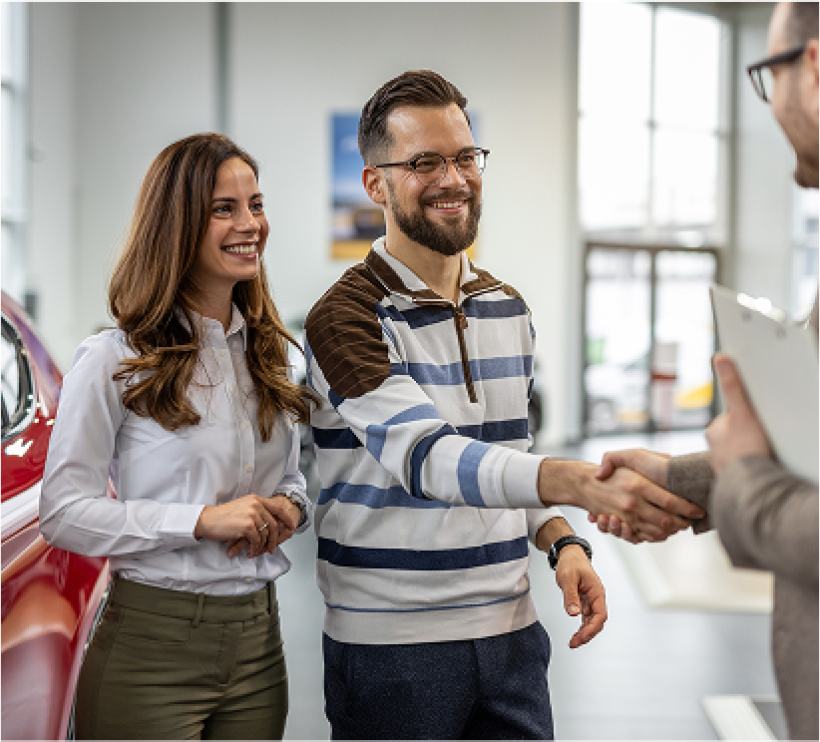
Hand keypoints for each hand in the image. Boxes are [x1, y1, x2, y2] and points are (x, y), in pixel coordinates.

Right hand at [225, 494, 301, 557]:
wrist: (207, 520)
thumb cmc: (222, 516)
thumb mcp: (242, 507)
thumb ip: (256, 510)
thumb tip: (269, 523)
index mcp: (256, 499)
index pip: (278, 507)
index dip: (286, 518)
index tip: (291, 526)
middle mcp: (256, 504)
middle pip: (273, 524)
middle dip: (274, 539)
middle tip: (272, 548)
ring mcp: (252, 515)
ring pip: (266, 534)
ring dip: (262, 546)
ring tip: (257, 551)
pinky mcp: (247, 526)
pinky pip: (257, 540)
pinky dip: (255, 548)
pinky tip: (250, 552)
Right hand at [538, 459, 702, 541]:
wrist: (583, 483)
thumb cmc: (611, 470)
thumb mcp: (628, 456)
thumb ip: (650, 457)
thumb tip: (669, 462)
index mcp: (639, 484)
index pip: (671, 501)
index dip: (688, 508)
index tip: (699, 510)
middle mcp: (633, 503)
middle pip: (667, 521)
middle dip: (682, 524)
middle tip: (690, 520)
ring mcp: (626, 517)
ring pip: (656, 532)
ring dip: (670, 532)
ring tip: (678, 526)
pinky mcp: (621, 526)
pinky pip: (642, 537)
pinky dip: (654, 537)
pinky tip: (661, 531)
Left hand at [554, 545, 606, 648]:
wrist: (570, 554)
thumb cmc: (571, 562)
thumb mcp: (568, 578)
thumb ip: (570, 596)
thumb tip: (574, 613)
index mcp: (597, 592)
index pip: (600, 615)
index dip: (592, 628)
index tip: (581, 636)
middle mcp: (597, 598)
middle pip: (597, 621)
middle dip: (588, 634)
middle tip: (574, 643)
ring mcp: (592, 600)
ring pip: (592, 621)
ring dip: (585, 632)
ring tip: (574, 642)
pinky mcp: (585, 601)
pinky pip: (586, 617)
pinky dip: (582, 626)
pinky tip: (576, 634)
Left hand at [706, 353, 771, 474]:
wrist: (751, 485)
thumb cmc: (747, 448)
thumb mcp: (742, 411)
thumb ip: (733, 386)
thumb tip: (720, 358)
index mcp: (713, 431)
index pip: (732, 417)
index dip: (747, 418)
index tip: (756, 426)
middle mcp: (713, 448)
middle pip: (736, 434)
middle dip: (749, 436)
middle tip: (762, 441)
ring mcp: (722, 465)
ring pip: (740, 452)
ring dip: (750, 452)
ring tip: (762, 455)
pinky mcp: (731, 479)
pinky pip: (743, 469)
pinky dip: (750, 467)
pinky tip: (759, 468)